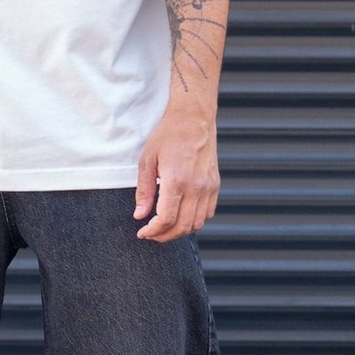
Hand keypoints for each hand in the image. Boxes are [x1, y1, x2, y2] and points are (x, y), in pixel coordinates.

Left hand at [133, 109, 219, 242]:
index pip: (166, 219)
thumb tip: (140, 215)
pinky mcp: (215, 185)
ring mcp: (208, 187)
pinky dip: (194, 222)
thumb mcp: (147, 161)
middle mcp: (196, 186)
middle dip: (164, 236)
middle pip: (182, 226)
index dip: (153, 231)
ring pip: (196, 224)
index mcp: (177, 180)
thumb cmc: (168, 135)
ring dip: (179, 232)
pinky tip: (181, 218)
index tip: (143, 232)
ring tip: (164, 229)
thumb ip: (144, 192)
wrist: (194, 118)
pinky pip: (207, 214)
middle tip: (151, 234)